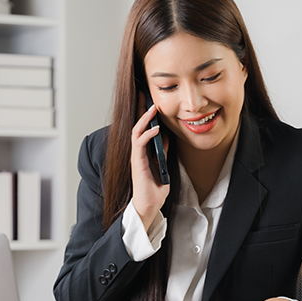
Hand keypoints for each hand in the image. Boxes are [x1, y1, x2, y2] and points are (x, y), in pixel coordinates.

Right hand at [131, 93, 169, 230]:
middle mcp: (137, 151)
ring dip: (144, 119)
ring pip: (137, 131)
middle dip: (141, 110)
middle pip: (137, 125)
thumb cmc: (155, 188)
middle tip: (146, 95)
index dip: (145, 114)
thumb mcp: (163, 164)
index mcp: (143, 151)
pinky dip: (147, 134)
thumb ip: (162, 151)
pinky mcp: (137, 162)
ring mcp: (136, 156)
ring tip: (153, 108)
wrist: (149, 205)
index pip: (142, 128)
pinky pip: (139, 144)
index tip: (150, 100)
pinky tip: (156, 129)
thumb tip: (165, 136)